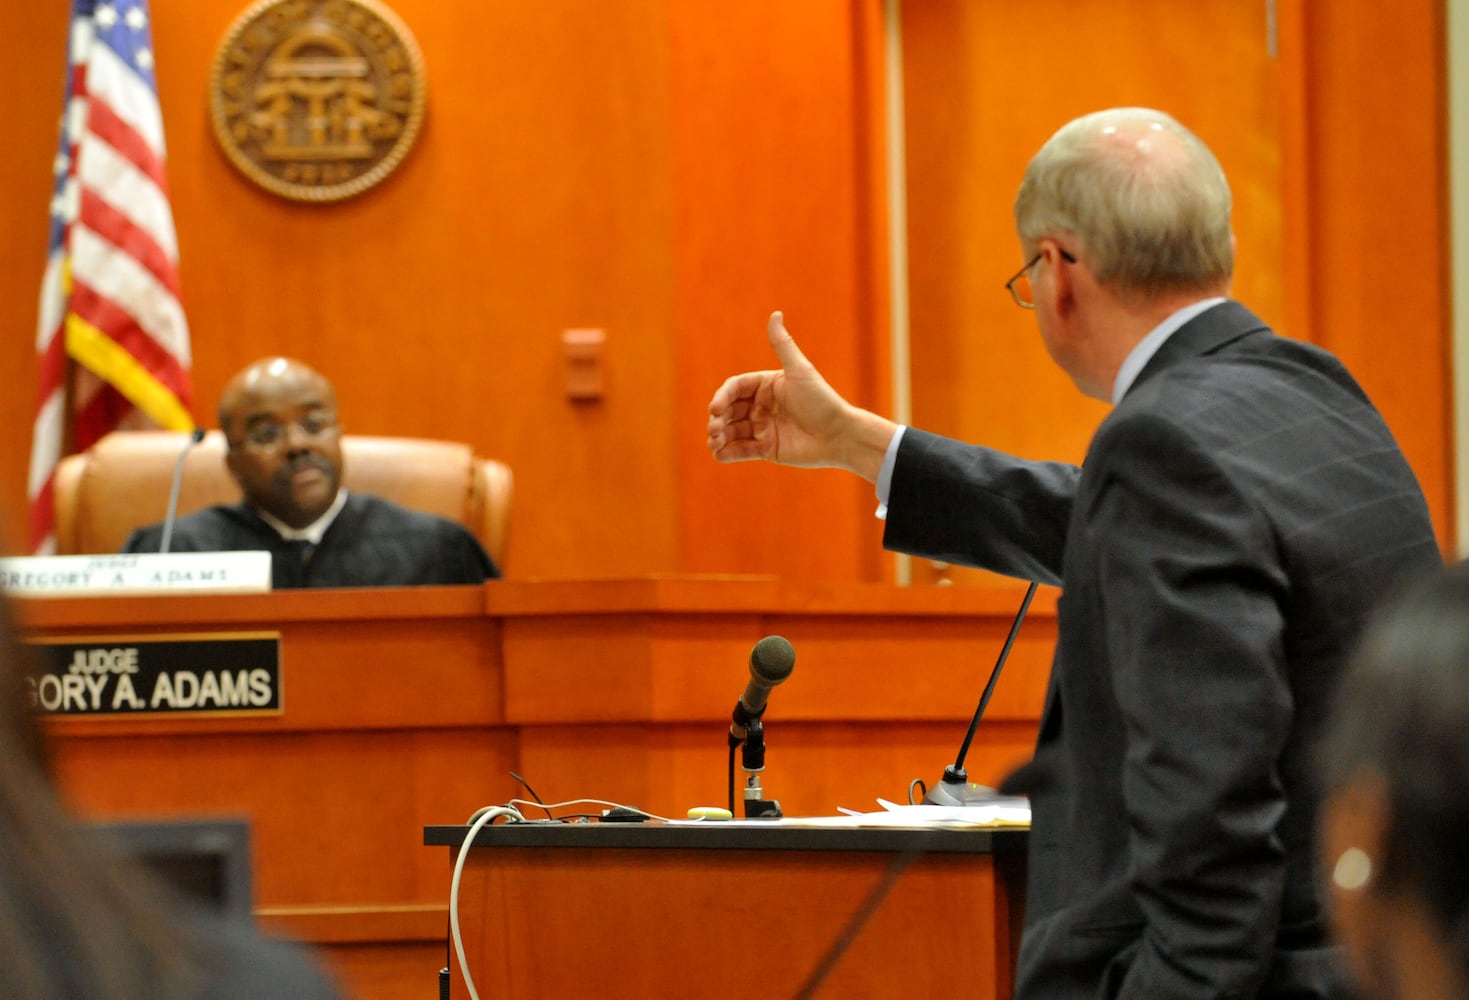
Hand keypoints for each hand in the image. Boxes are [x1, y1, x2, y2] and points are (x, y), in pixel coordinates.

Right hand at [706, 312, 895, 479]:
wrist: (840, 436)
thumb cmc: (822, 401)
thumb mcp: (800, 371)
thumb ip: (783, 345)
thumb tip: (775, 313)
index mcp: (766, 385)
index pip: (735, 388)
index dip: (722, 397)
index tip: (716, 409)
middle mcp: (761, 406)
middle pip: (729, 410)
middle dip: (718, 419)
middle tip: (714, 429)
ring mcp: (763, 428)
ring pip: (732, 431)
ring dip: (719, 436)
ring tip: (714, 443)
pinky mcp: (767, 449)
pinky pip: (741, 451)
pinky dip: (728, 453)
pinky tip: (719, 455)